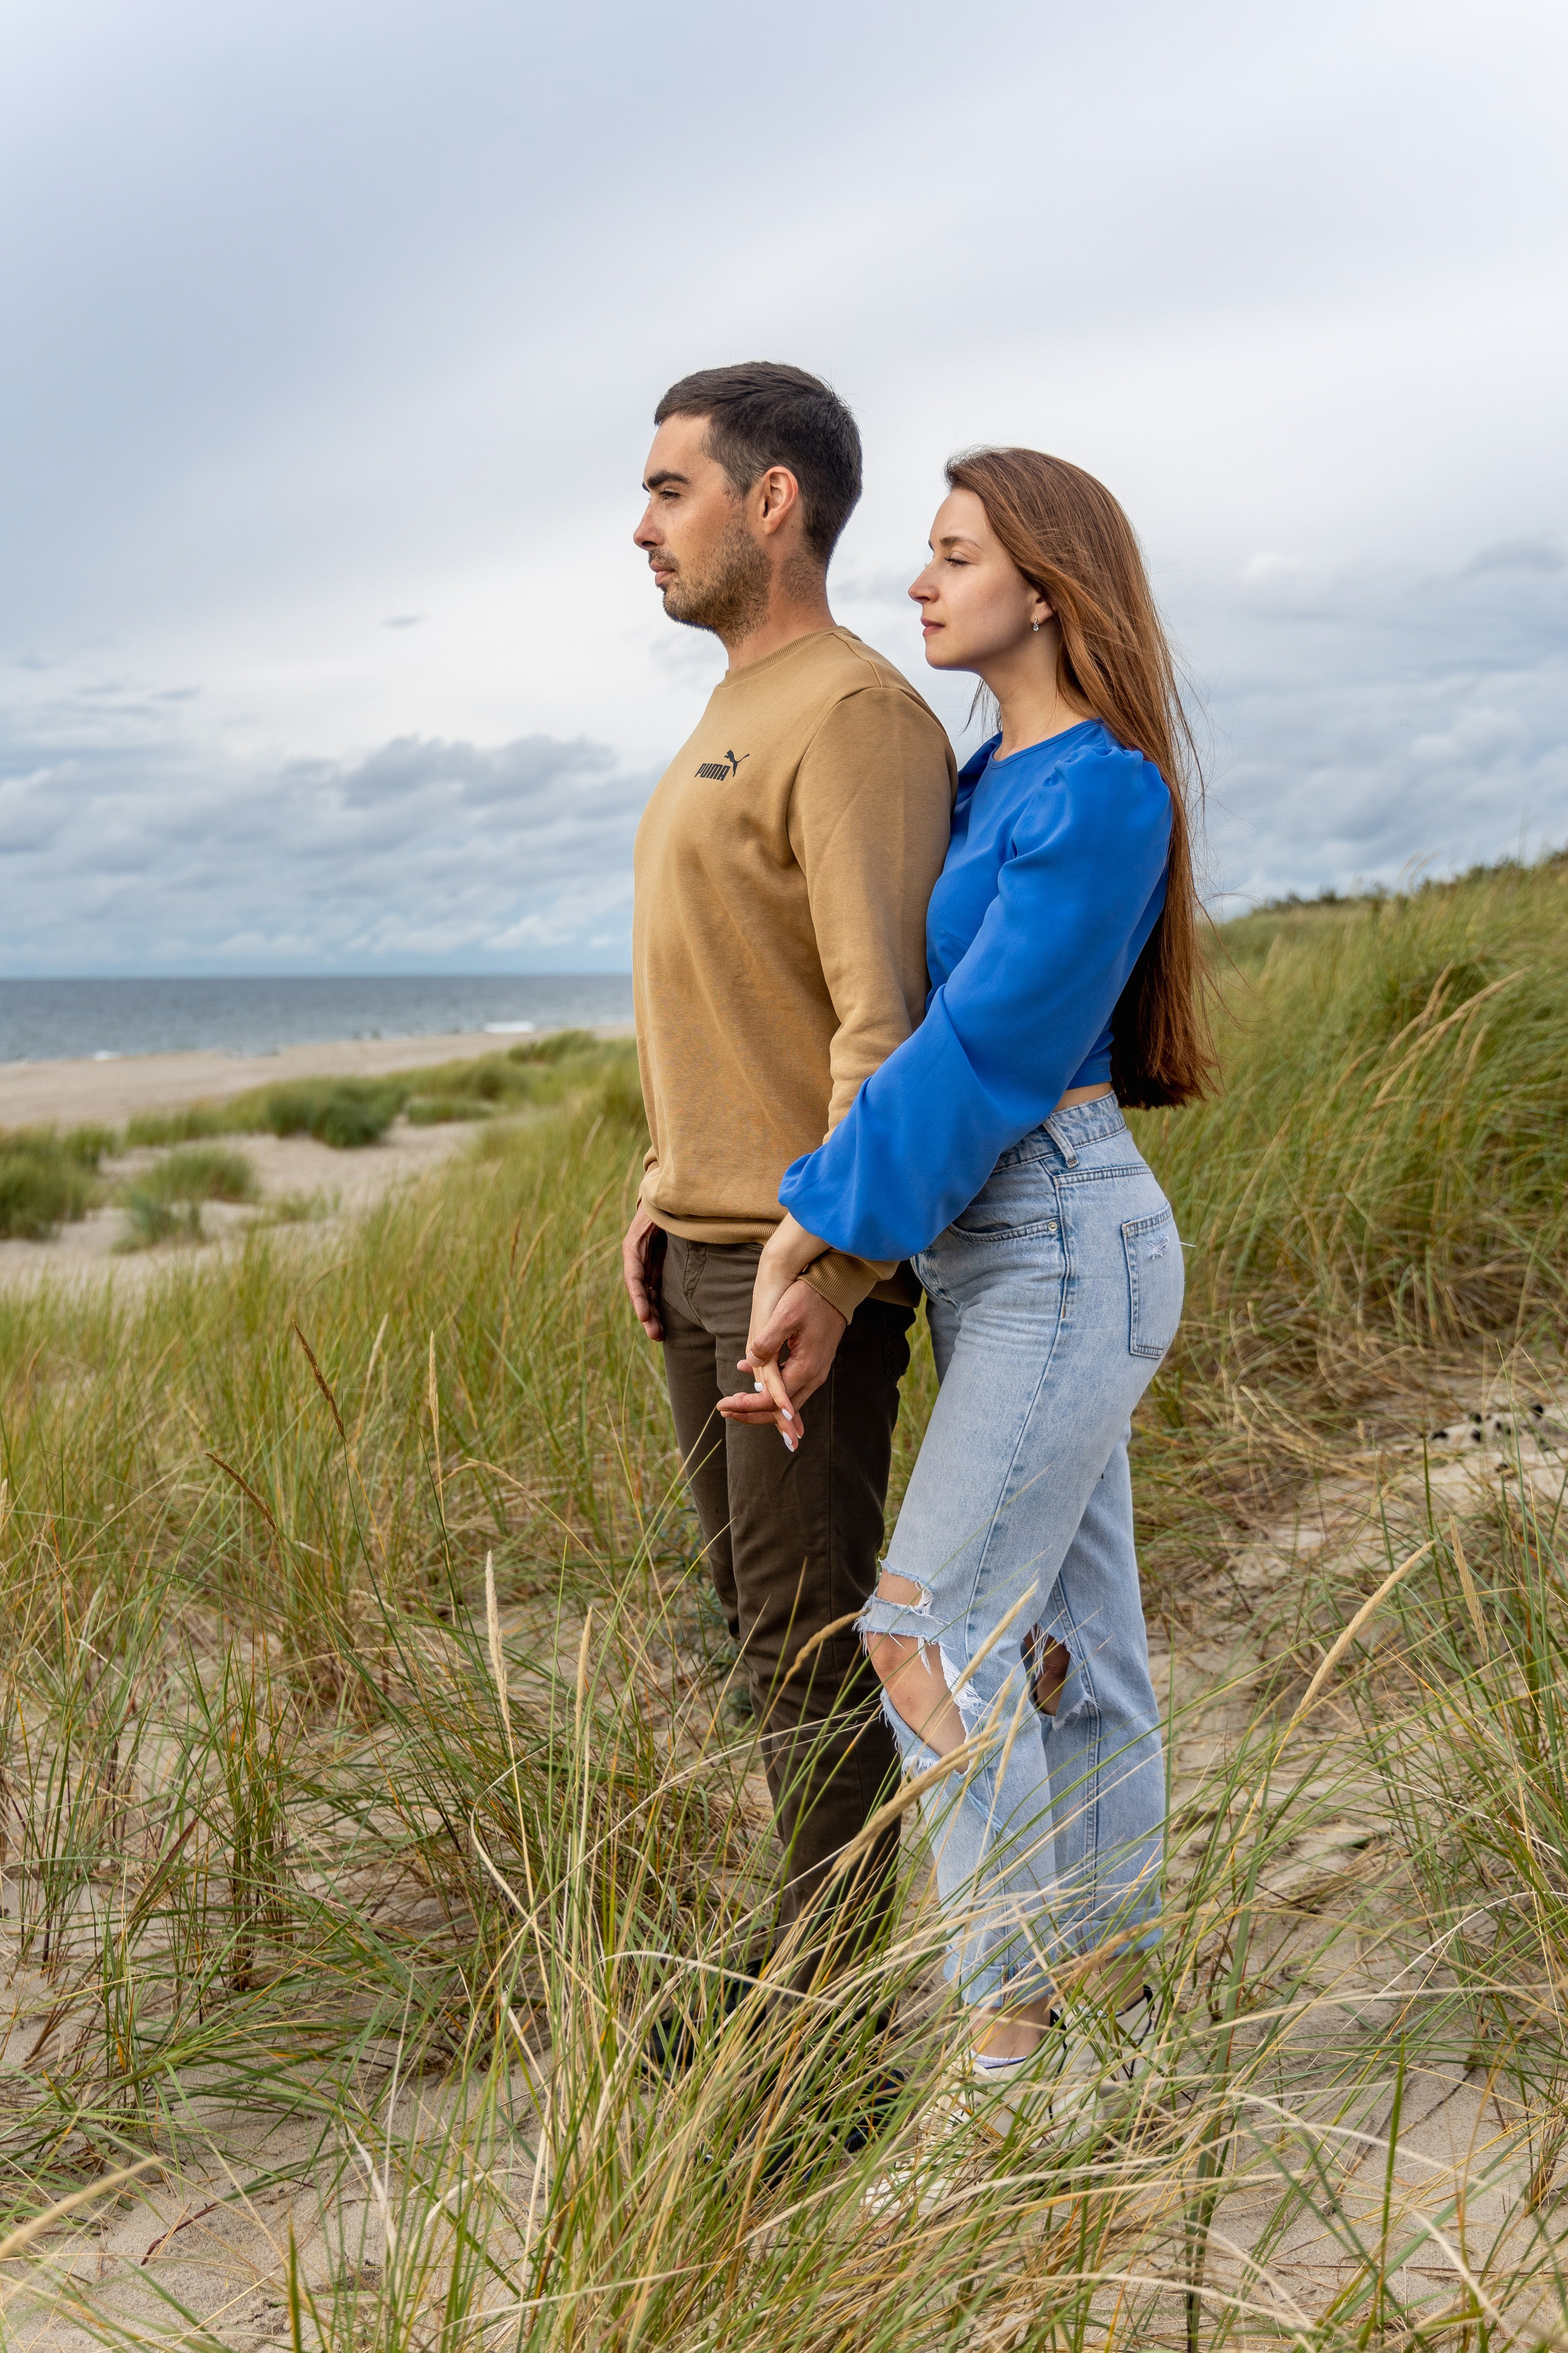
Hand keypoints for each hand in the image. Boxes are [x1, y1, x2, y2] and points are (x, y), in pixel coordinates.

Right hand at [621, 1203, 667, 1340]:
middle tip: (656, 1335)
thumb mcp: (663, 1210)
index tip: (644, 1315)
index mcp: (634, 1246)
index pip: (634, 1276)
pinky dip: (658, 1308)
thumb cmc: (663, 1203)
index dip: (639, 1297)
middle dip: (646, 1314)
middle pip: (640, 1291)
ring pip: (647, 1295)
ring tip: (659, 1336)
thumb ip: (668, 1221)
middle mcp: (637, 1259)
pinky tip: (663, 1325)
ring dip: (652, 1316)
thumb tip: (682, 1225)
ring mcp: (646, 1265)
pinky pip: (656, 1291)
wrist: (664, 1199)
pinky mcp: (656, 1269)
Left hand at [717, 1274, 845, 1449]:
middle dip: (751, 1413)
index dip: (747, 1406)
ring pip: (787, 1401)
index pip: (773, 1401)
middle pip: (780, 1410)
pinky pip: (792, 1385)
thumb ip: (767, 1342)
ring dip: (760, 1403)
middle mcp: (814, 1376)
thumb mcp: (785, 1316)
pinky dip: (772, 1390)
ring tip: (735, 1401)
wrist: (837, 1286)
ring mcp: (816, 1371)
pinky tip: (753, 1378)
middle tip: (725, 1410)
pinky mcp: (814, 1363)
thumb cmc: (810, 1297)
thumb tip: (749, 1363)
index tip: (724, 1405)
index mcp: (805, 1367)